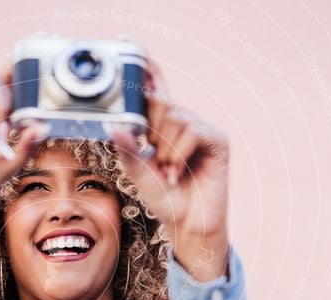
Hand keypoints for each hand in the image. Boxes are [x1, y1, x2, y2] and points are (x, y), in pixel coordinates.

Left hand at [108, 56, 230, 280]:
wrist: (188, 225)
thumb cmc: (166, 200)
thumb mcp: (139, 173)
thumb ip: (128, 148)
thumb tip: (113, 125)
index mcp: (163, 127)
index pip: (155, 90)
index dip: (147, 69)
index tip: (130, 43)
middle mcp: (183, 123)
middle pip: (161, 102)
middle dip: (151, 130)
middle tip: (154, 157)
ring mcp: (201, 130)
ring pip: (176, 117)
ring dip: (166, 149)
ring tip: (169, 171)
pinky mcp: (217, 140)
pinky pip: (193, 131)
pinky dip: (180, 153)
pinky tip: (179, 172)